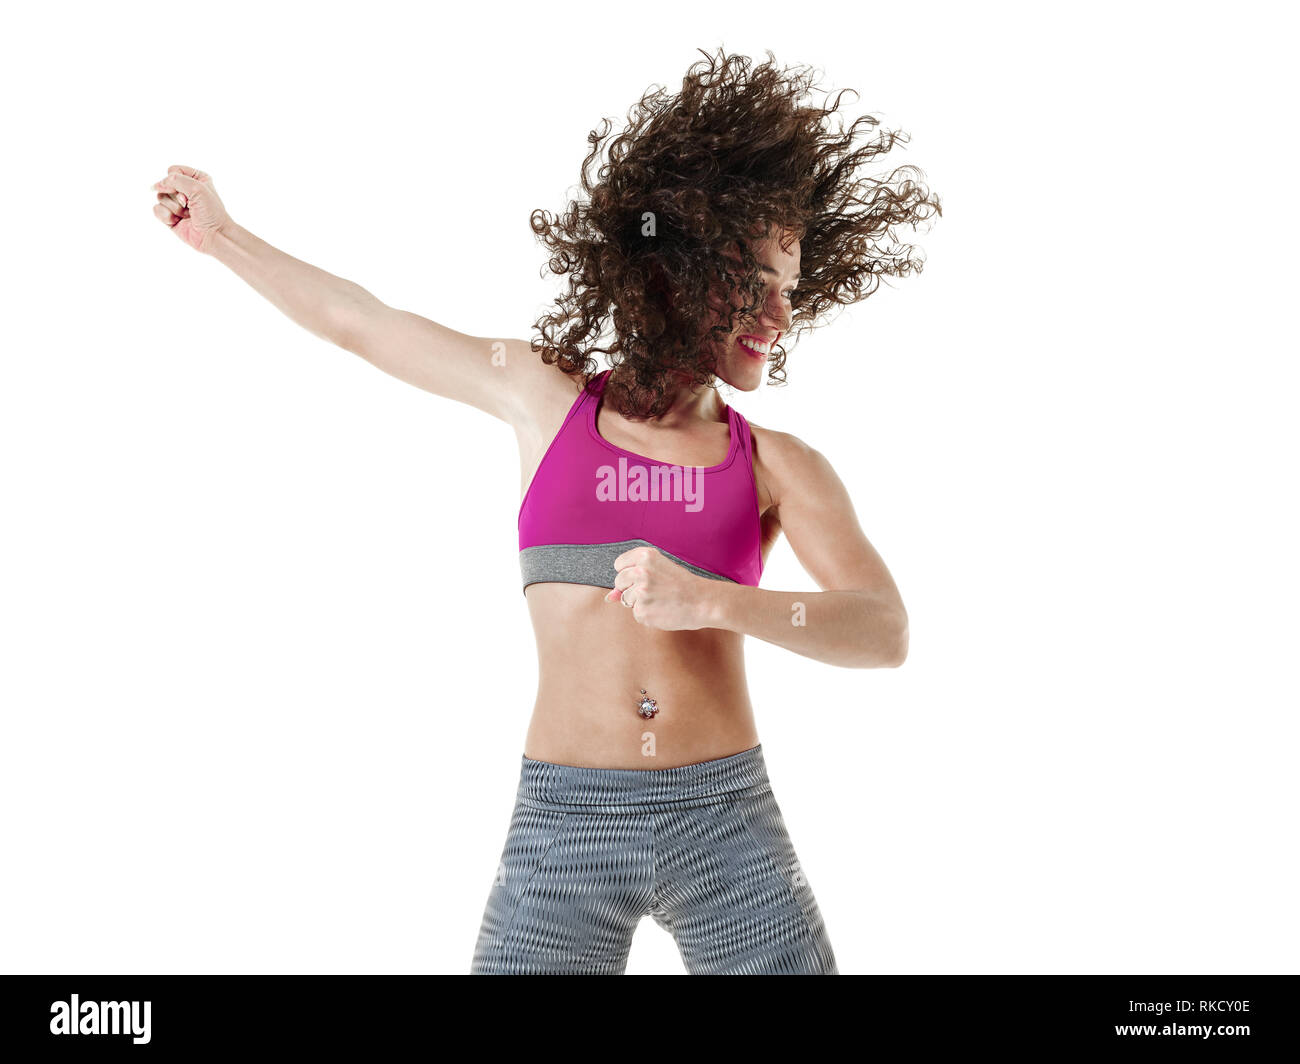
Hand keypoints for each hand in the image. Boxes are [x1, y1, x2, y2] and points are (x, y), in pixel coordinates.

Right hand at [151, 165, 231, 253]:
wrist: (214, 235)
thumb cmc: (211, 212)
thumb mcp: (197, 188)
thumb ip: (175, 180)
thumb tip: (156, 186)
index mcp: (195, 178)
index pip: (173, 170)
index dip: (177, 179)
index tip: (190, 191)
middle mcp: (185, 190)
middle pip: (165, 184)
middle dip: (176, 195)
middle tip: (189, 204)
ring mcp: (177, 203)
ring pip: (160, 197)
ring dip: (174, 207)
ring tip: (187, 214)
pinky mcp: (170, 216)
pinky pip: (157, 210)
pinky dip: (166, 216)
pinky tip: (177, 221)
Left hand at [604, 545, 718, 630]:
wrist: (703, 601)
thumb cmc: (683, 585)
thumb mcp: (659, 572)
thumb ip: (632, 579)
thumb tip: (609, 597)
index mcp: (646, 556)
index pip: (619, 564)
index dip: (630, 572)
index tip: (644, 577)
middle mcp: (641, 571)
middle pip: (619, 581)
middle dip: (631, 588)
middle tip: (655, 590)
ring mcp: (640, 592)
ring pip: (626, 599)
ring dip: (639, 602)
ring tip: (661, 599)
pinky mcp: (642, 611)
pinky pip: (636, 614)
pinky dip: (647, 615)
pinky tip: (662, 609)